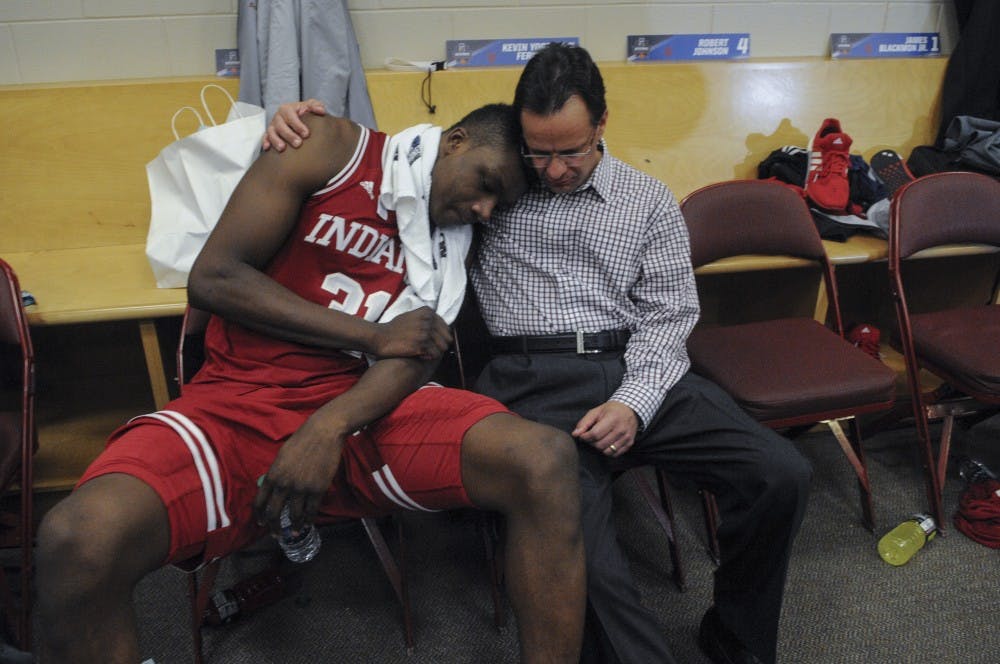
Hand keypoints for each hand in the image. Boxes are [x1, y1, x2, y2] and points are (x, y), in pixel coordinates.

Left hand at [254, 410, 345, 535]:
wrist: (323, 433)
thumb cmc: (302, 440)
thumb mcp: (282, 456)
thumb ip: (276, 473)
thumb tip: (273, 488)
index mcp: (272, 475)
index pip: (260, 502)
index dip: (259, 516)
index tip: (261, 523)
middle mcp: (284, 484)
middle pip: (274, 513)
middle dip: (274, 527)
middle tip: (276, 534)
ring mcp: (301, 488)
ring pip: (294, 515)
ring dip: (294, 527)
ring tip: (294, 533)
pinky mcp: (317, 489)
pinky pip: (311, 510)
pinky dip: (309, 520)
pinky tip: (308, 523)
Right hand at [263, 99, 327, 151]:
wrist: (298, 117)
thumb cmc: (304, 112)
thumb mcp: (310, 105)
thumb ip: (316, 106)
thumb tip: (321, 110)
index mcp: (287, 109)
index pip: (291, 116)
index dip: (298, 125)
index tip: (306, 134)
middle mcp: (278, 117)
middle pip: (280, 125)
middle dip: (289, 135)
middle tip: (298, 144)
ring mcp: (273, 126)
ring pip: (271, 132)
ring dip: (276, 140)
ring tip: (282, 148)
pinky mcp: (269, 134)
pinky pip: (265, 137)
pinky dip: (265, 142)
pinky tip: (267, 148)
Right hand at [372, 307, 451, 360]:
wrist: (379, 337)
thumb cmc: (394, 328)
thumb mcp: (411, 316)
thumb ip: (426, 319)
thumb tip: (442, 328)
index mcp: (427, 312)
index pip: (446, 328)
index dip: (441, 337)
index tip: (433, 342)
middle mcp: (428, 320)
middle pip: (447, 338)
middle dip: (440, 345)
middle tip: (429, 349)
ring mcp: (425, 332)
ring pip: (443, 347)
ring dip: (435, 352)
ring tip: (424, 352)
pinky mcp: (421, 344)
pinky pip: (435, 354)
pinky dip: (429, 357)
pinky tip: (420, 355)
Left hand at [572, 401, 638, 457]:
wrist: (630, 409)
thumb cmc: (611, 410)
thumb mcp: (596, 411)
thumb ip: (584, 422)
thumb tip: (575, 434)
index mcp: (612, 419)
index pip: (595, 434)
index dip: (585, 437)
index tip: (583, 435)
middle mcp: (620, 429)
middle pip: (600, 445)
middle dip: (592, 443)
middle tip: (591, 437)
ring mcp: (626, 437)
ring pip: (607, 451)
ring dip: (600, 448)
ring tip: (599, 440)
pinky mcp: (629, 443)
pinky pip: (615, 454)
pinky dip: (608, 451)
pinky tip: (607, 443)